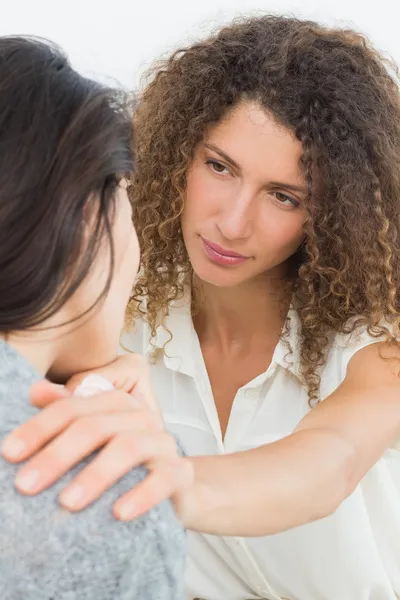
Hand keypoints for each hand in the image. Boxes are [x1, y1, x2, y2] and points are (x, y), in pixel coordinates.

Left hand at [1, 355, 192, 520]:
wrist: (176, 486)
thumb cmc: (127, 461)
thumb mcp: (95, 437)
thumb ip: (68, 412)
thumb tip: (35, 390)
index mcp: (115, 402)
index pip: (73, 407)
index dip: (40, 427)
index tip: (10, 452)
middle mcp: (140, 416)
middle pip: (96, 425)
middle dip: (57, 454)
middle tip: (26, 484)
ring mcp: (162, 442)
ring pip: (128, 446)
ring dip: (95, 474)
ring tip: (67, 503)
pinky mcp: (180, 471)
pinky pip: (165, 478)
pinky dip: (142, 494)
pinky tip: (118, 513)